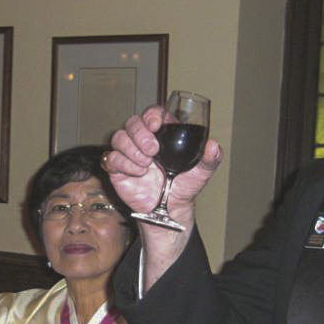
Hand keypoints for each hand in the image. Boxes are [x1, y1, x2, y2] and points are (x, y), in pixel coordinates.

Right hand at [105, 106, 222, 225]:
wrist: (170, 208)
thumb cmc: (184, 186)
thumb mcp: (201, 172)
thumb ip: (210, 159)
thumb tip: (213, 146)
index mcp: (162, 134)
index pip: (152, 114)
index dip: (151, 115)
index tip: (156, 125)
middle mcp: (143, 140)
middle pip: (132, 123)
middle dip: (140, 134)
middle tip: (152, 150)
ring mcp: (128, 153)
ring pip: (118, 137)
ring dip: (131, 150)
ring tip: (146, 164)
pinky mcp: (117, 169)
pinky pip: (110, 158)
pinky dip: (123, 163)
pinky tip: (137, 172)